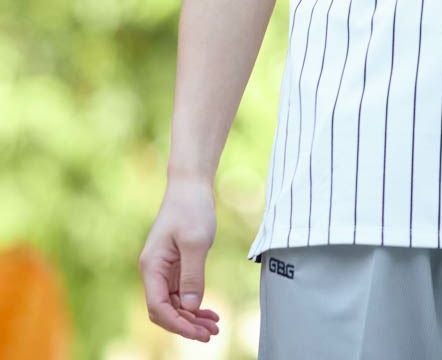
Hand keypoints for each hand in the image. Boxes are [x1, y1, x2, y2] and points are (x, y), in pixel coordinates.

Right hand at [139, 175, 219, 341]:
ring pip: (175, 303)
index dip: (178, 324)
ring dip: (192, 317)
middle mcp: (154, 271)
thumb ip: (192, 276)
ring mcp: (164, 268)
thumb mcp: (195, 242)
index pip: (159, 307)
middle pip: (165, 310)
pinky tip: (209, 311)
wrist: (191, 184)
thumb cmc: (191, 207)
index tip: (199, 333)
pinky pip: (182, 292)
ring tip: (214, 326)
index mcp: (152, 266)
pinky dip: (194, 303)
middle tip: (211, 334)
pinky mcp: (175, 264)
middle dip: (186, 325)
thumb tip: (190, 307)